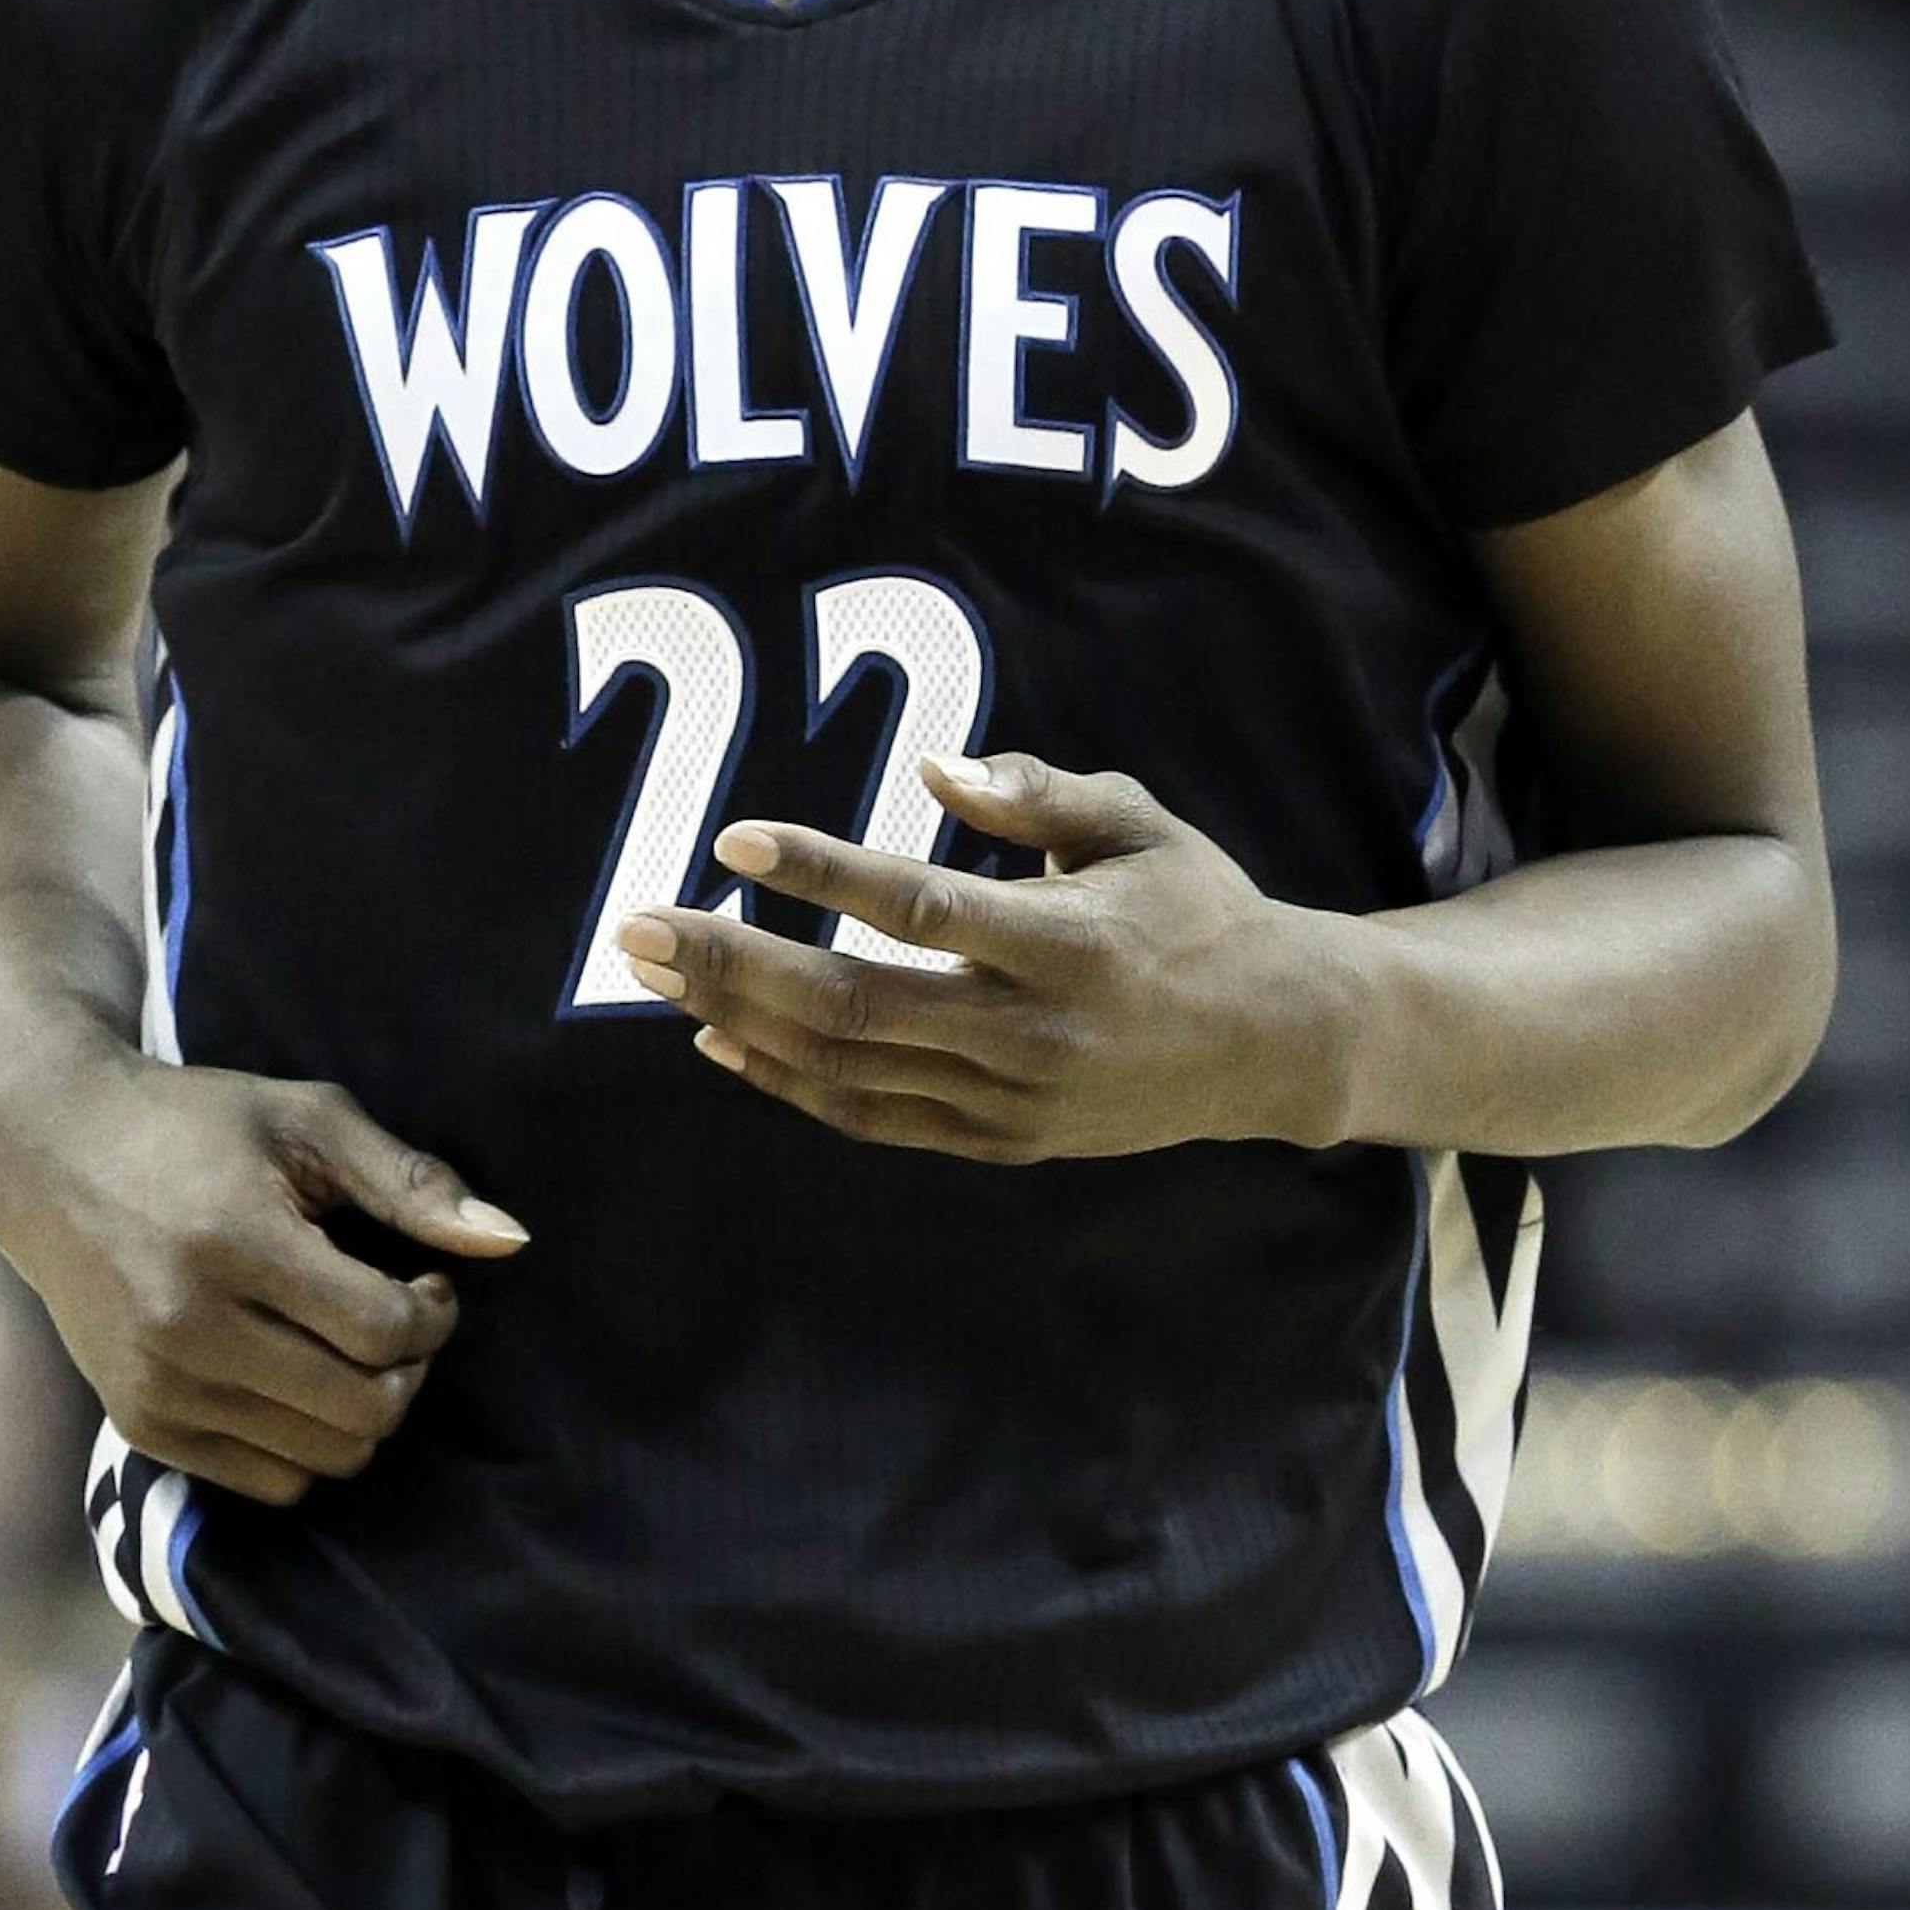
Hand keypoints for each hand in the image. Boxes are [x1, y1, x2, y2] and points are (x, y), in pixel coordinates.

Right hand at [0, 1056, 528, 1504]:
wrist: (52, 1155)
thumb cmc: (196, 1124)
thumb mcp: (307, 1119)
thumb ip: (411, 1182)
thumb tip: (511, 1240)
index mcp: (234, 1244)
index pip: (383, 1331)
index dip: (434, 1312)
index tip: (427, 1277)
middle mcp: (188, 1331)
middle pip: (363, 1409)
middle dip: (409, 1368)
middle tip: (399, 1315)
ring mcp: (158, 1389)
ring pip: (325, 1458)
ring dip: (364, 1410)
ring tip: (347, 1344)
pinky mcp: (140, 1426)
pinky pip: (270, 1483)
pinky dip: (307, 1443)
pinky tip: (297, 1373)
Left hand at [615, 752, 1351, 1162]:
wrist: (1271, 1045)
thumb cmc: (1196, 907)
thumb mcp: (1136, 824)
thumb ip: (1033, 791)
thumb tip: (928, 766)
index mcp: (1072, 944)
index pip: (921, 906)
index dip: (822, 873)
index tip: (733, 839)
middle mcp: (1035, 1035)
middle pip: (857, 1004)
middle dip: (735, 962)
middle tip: (638, 925)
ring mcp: (1014, 1102)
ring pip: (851, 1069)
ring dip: (741, 1017)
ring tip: (657, 968)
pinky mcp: (1002, 1143)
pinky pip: (874, 1118)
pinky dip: (789, 1083)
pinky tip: (722, 1039)